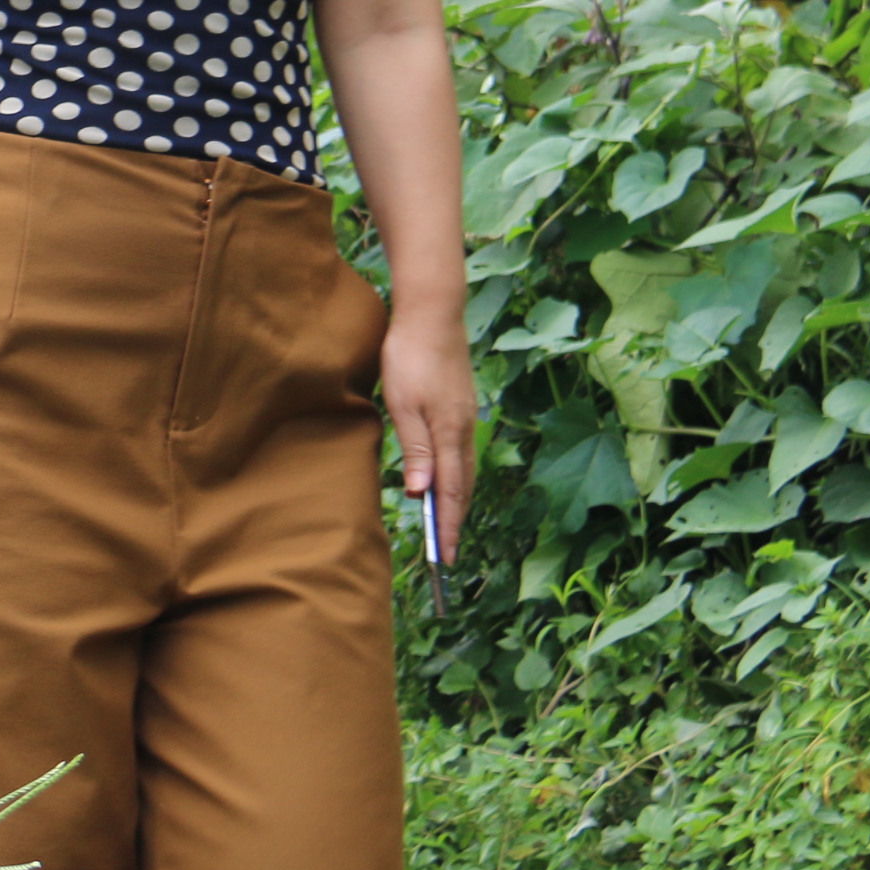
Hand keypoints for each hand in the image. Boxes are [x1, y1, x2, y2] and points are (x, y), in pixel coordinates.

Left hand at [380, 303, 478, 555]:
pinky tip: (446, 479)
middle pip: (463, 486)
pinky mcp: (461, 406)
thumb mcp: (403, 403)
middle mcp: (464, 429)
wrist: (432, 312)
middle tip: (446, 553)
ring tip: (446, 525)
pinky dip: (456, 476)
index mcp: (450, 433)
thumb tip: (422, 493)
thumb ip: (415, 448)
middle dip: (455, 521)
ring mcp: (466, 417)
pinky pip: (461, 453)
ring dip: (456, 500)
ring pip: (464, 470)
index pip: (450, 492)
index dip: (446, 526)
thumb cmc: (410, 355)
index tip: (443, 557)